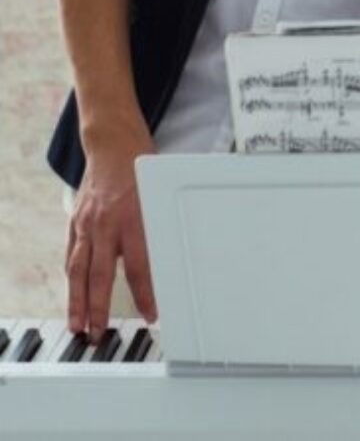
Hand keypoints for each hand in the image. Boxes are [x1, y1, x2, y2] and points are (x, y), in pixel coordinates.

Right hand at [66, 125, 157, 339]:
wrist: (112, 141)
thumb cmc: (142, 164)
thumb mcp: (158, 193)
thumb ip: (158, 225)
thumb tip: (170, 259)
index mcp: (133, 215)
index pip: (138, 265)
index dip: (145, 294)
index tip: (151, 315)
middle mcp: (107, 221)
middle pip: (101, 274)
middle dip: (99, 308)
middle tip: (100, 334)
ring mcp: (87, 221)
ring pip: (79, 269)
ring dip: (77, 300)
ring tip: (78, 324)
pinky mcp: (76, 219)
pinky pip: (72, 253)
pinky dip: (71, 276)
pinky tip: (72, 292)